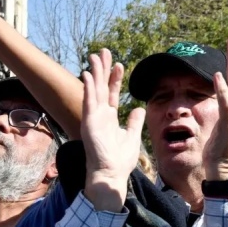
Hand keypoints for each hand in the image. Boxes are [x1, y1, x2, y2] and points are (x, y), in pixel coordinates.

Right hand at [81, 49, 144, 211]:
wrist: (111, 174)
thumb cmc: (120, 160)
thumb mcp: (132, 136)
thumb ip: (134, 122)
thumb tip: (139, 109)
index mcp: (110, 118)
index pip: (112, 93)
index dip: (115, 78)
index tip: (119, 64)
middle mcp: (100, 115)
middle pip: (102, 87)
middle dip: (103, 69)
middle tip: (104, 52)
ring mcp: (94, 117)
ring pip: (94, 89)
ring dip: (95, 72)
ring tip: (95, 56)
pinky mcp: (89, 122)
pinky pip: (89, 100)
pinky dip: (88, 86)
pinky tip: (87, 73)